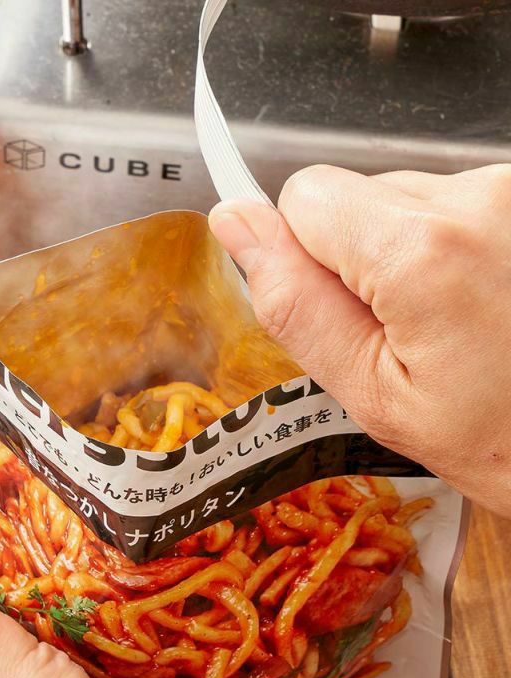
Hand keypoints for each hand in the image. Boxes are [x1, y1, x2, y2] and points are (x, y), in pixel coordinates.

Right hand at [209, 164, 510, 517]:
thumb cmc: (502, 441)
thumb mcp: (373, 393)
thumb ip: (295, 304)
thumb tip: (235, 224)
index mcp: (423, 250)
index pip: (306, 196)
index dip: (305, 255)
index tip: (343, 308)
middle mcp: (483, 196)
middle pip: (359, 195)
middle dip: (363, 259)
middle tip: (409, 333)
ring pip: (408, 198)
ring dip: (414, 257)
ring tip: (457, 323)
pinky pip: (458, 205)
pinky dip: (455, 249)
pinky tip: (485, 302)